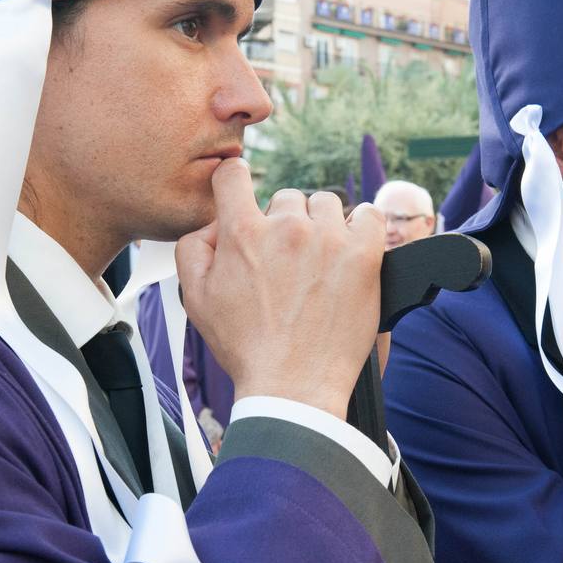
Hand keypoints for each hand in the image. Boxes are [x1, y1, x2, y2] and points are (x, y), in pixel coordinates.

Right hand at [176, 160, 384, 419]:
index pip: (233, 175)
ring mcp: (328, 239)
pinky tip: (351, 250)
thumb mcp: (195, 298)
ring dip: (321, 226)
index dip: (234, 184)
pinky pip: (368, 216)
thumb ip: (193, 247)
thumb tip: (215, 222)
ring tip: (318, 262)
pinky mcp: (364, 255)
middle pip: (285, 197)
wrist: (293, 387)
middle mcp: (286, 228)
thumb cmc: (245, 347)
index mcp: (242, 234)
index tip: (243, 200)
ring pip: (325, 204)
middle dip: (283, 222)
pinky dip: (361, 227)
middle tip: (286, 262)